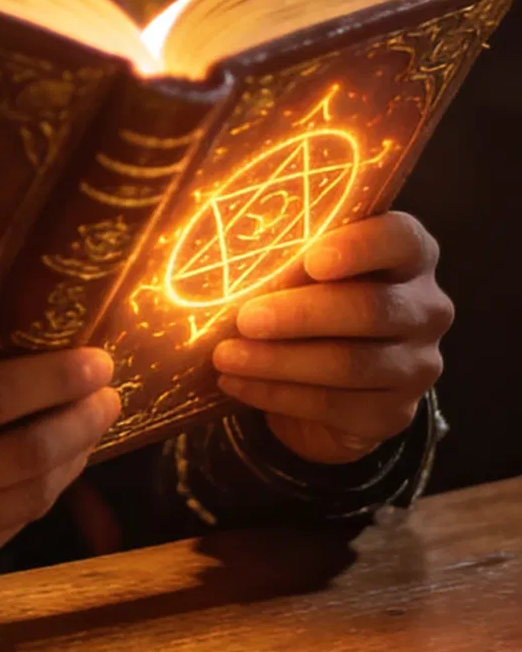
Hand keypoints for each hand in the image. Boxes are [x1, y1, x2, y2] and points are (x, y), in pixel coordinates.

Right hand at [0, 269, 119, 608]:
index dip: (49, 378)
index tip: (95, 359)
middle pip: (25, 452)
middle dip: (79, 419)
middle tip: (110, 389)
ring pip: (28, 497)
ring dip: (72, 457)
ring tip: (95, 422)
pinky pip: (10, 531)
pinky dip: (42, 495)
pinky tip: (56, 465)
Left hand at [212, 210, 450, 466]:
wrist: (335, 377)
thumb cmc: (316, 297)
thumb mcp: (309, 264)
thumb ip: (291, 249)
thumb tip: (232, 253)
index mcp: (411, 253)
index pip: (399, 239)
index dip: (358, 248)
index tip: (312, 261)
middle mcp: (426, 307)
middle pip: (370, 308)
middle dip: (301, 314)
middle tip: (246, 318)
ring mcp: (417, 365)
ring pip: (350, 363)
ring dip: (279, 361)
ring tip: (226, 356)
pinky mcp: (395, 412)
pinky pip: (334, 405)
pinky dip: (277, 394)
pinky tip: (237, 383)